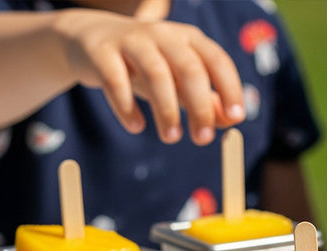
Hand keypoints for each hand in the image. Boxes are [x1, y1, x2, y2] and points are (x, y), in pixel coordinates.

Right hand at [55, 9, 244, 144]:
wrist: (90, 39)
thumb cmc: (146, 64)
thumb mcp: (178, 80)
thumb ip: (206, 99)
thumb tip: (231, 121)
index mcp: (189, 39)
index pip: (218, 61)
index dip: (230, 89)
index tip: (236, 118)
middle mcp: (164, 35)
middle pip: (190, 69)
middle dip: (200, 107)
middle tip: (203, 139)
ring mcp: (131, 40)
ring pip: (156, 74)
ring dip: (167, 110)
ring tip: (171, 138)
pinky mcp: (101, 52)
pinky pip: (115, 80)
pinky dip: (126, 106)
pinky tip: (136, 126)